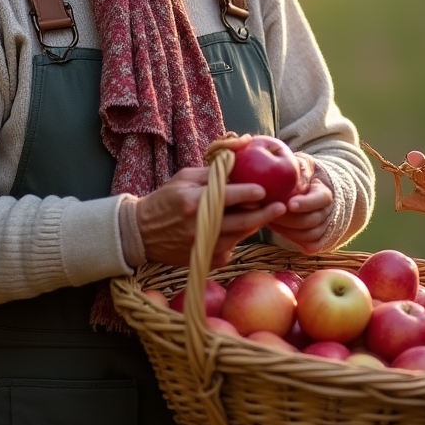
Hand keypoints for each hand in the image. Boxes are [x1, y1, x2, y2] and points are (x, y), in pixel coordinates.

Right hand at [135, 165, 286, 267]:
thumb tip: (239, 165)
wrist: (143, 233)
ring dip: (254, 225)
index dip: (249, 193)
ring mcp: (204, 246)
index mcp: (193, 203)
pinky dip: (237, 236)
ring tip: (266, 213)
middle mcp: (200, 226)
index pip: (229, 197)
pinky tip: (238, 227)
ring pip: (240, 236)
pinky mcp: (207, 259)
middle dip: (264, 214)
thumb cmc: (165, 200)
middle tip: (281, 206)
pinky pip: (231, 247)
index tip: (265, 190)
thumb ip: (212, 173)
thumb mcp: (184, 178)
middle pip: (242, 222)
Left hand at [266, 154, 333, 253]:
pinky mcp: (318, 237)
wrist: (315, 188)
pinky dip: (296, 241)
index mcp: (325, 191)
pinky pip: (311, 245)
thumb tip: (285, 166)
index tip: (290, 204)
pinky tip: (278, 229)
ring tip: (269, 220)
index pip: (321, 200)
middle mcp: (328, 211)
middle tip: (269, 213)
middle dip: (289, 220)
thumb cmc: (303, 173)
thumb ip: (296, 166)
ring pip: (309, 235)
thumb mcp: (302, 163)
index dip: (307, 203)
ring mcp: (325, 226)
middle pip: (312, 221)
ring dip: (288, 231)